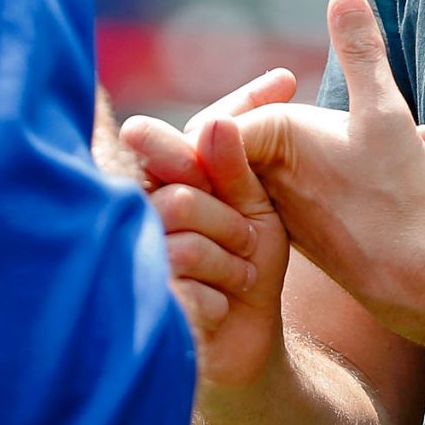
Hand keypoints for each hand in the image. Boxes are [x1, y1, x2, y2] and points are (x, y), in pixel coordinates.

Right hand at [123, 69, 298, 385]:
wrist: (242, 344)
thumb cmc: (244, 269)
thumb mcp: (255, 212)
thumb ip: (236, 168)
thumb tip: (214, 125)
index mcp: (170, 178)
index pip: (200, 132)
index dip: (239, 106)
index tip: (286, 80)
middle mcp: (143, 210)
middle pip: (184, 196)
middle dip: (231, 226)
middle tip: (250, 247)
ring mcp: (137, 258)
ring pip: (187, 247)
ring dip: (230, 268)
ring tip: (238, 279)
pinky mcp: (145, 307)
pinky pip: (190, 293)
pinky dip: (219, 302)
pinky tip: (222, 307)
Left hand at [234, 0, 424, 330]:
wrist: (410, 280)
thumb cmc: (393, 196)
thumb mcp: (384, 112)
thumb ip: (362, 52)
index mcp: (265, 148)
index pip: (218, 120)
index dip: (250, 94)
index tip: (286, 83)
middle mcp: (260, 185)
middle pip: (239, 142)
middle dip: (274, 112)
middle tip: (294, 100)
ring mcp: (278, 211)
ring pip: (274, 165)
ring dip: (314, 140)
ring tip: (375, 132)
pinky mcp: (298, 231)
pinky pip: (299, 191)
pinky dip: (328, 170)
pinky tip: (388, 163)